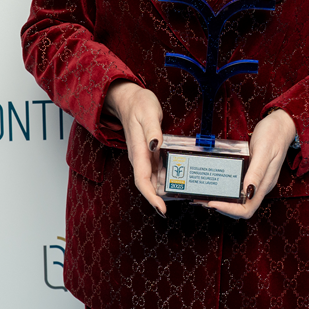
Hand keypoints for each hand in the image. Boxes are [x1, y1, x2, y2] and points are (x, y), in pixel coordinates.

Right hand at [103, 80, 166, 216]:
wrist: (130, 99)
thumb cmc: (139, 104)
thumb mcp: (148, 113)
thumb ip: (152, 130)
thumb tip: (156, 145)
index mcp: (138, 151)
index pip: (142, 180)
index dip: (151, 197)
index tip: (161, 209)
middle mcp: (139, 158)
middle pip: (147, 184)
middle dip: (157, 199)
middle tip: (171, 209)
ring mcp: (144, 156)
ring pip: (152, 179)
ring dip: (162, 191)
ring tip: (179, 199)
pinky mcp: (149, 153)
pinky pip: (156, 170)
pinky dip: (164, 178)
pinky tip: (176, 181)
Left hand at [200, 109, 296, 219]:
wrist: (282, 124)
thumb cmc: (274, 135)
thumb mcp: (264, 151)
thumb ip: (257, 172)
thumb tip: (248, 192)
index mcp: (265, 184)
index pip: (247, 209)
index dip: (229, 210)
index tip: (213, 202)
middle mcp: (260, 186)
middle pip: (241, 208)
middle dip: (222, 207)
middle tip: (203, 199)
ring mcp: (257, 181)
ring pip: (239, 200)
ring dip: (223, 200)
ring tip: (206, 195)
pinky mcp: (253, 174)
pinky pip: (239, 188)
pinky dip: (227, 190)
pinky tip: (217, 184)